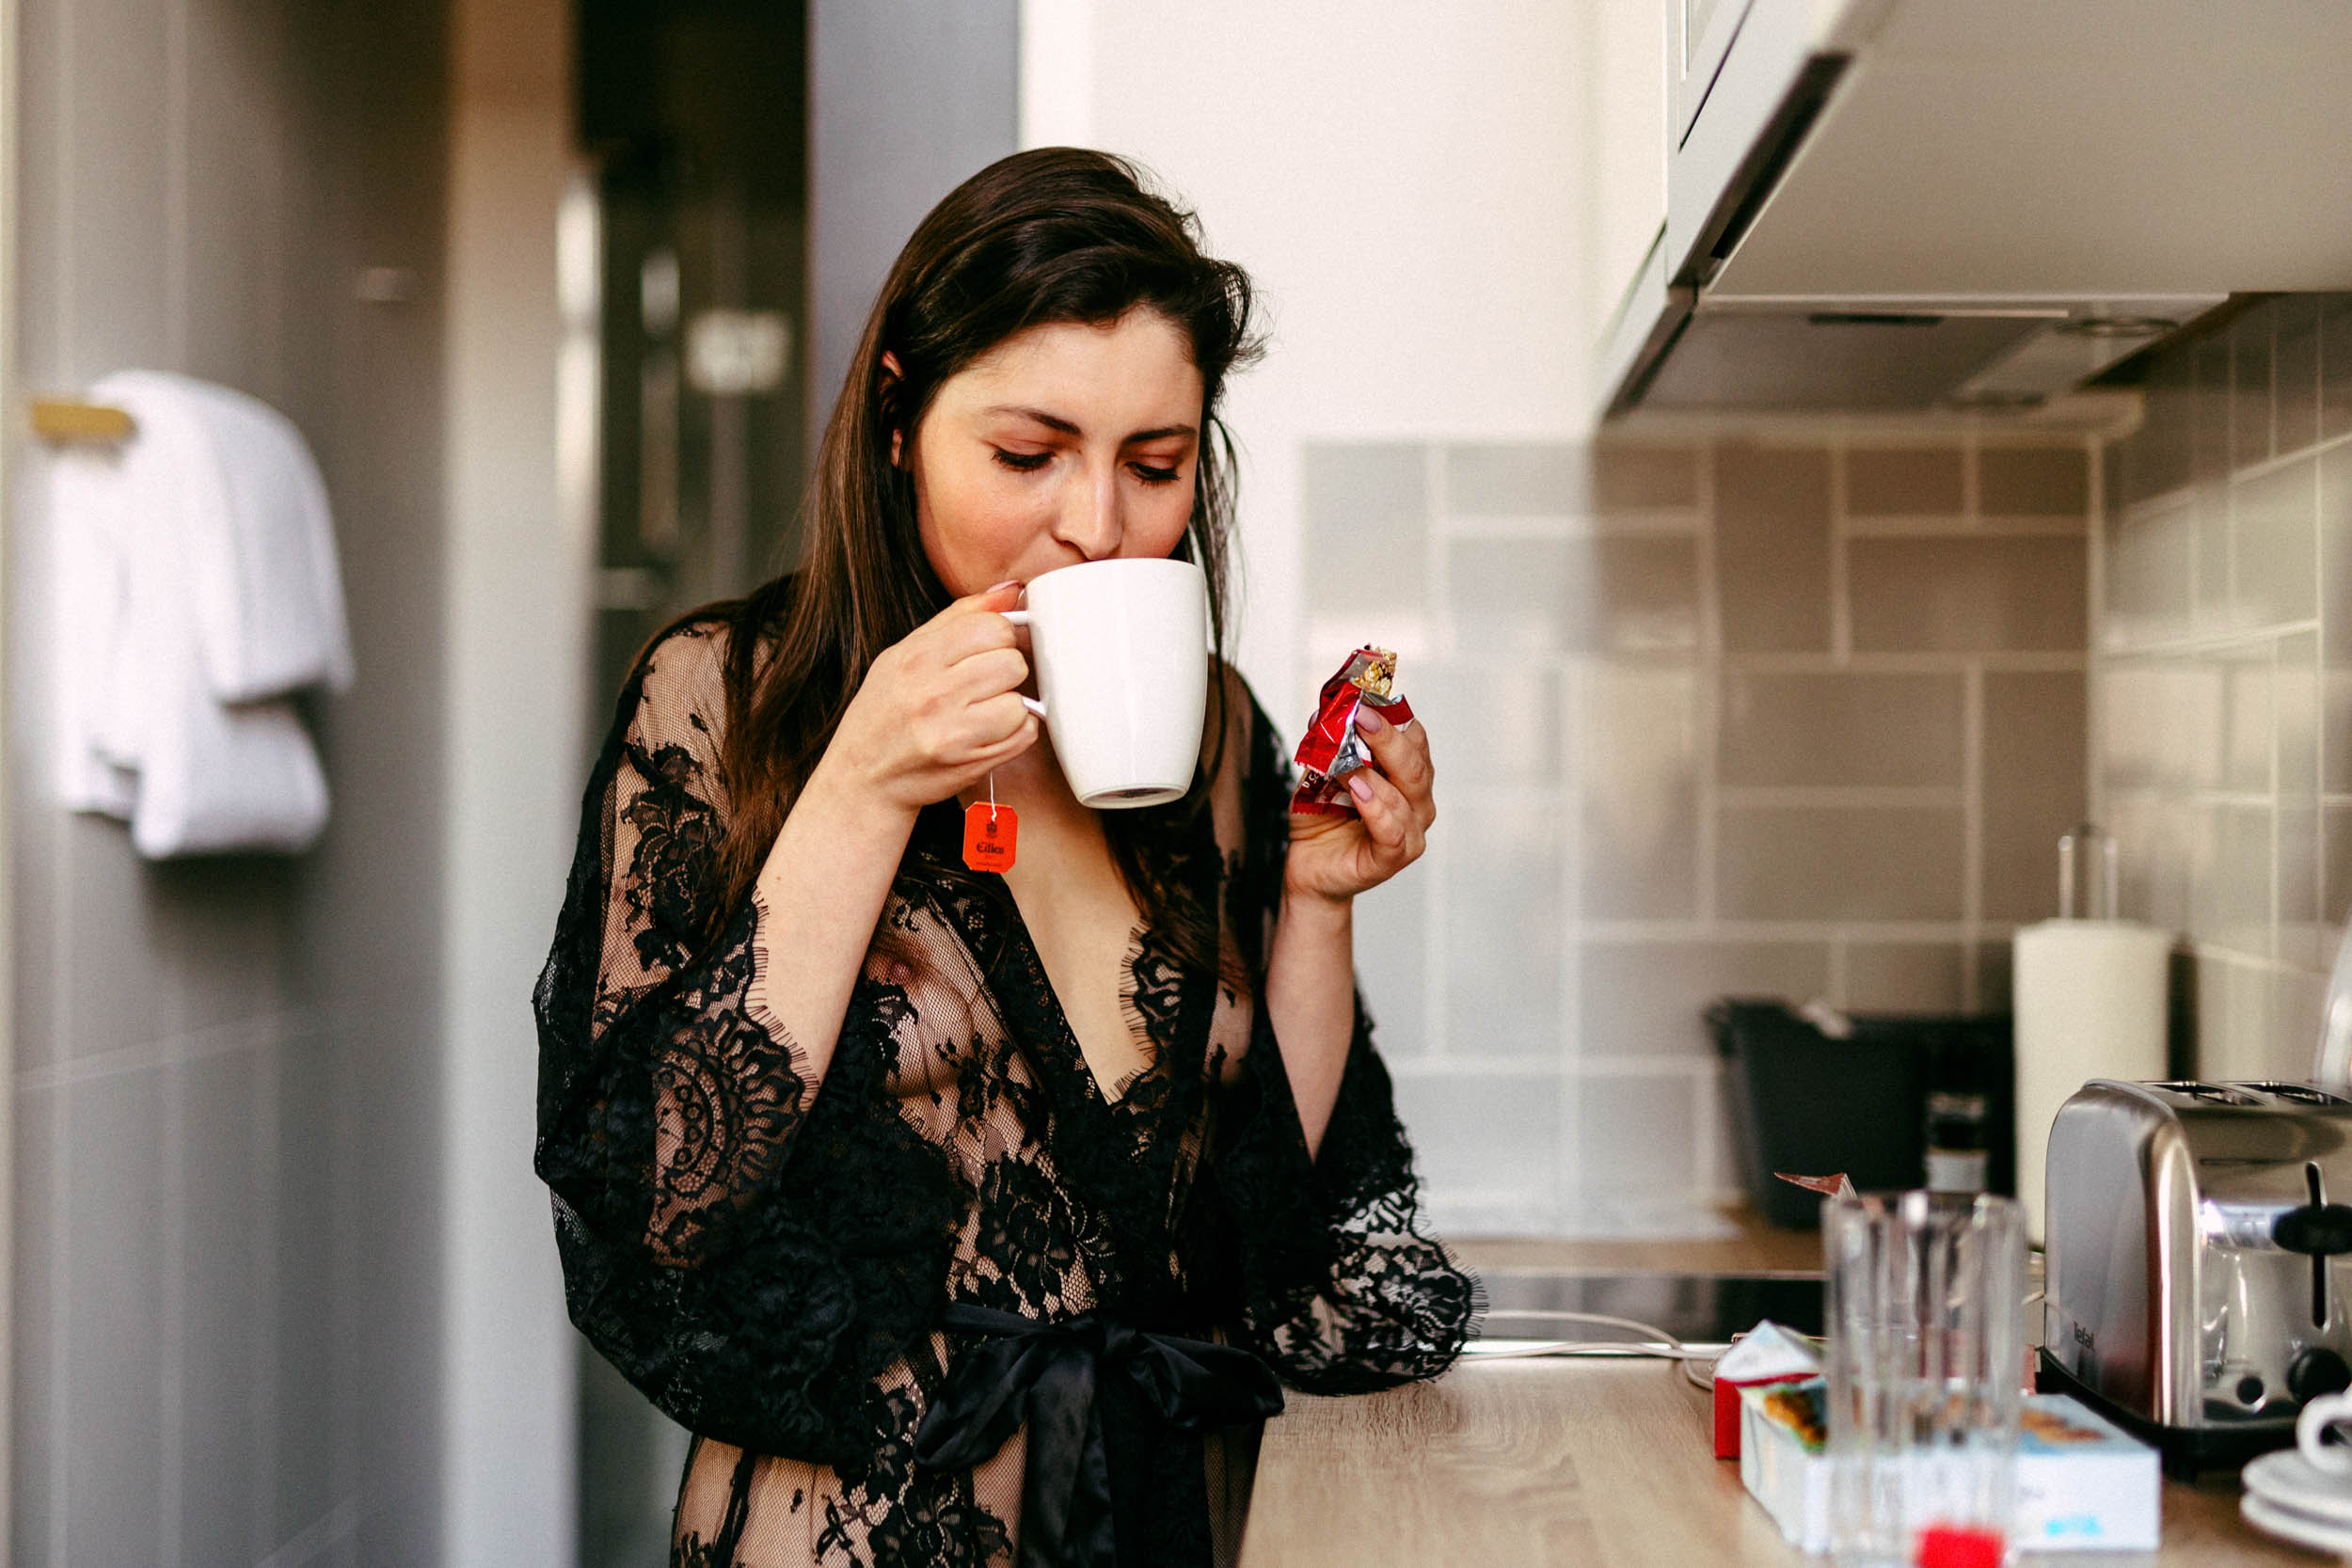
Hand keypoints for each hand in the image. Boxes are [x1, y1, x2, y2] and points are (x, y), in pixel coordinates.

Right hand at [817, 583, 1040, 813]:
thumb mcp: (905, 654)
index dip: (999, 637)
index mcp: (918, 658)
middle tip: (985, 684)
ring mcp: (953, 732)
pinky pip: (1024, 734)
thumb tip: (1011, 591)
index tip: (987, 650)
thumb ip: (959, 618)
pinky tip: (990, 731)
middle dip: (1006, 671)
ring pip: (1020, 701)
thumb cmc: (884, 713)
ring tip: (984, 710)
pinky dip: (1016, 732)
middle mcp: (934, 694)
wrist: (861, 777)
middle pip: (1012, 662)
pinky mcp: (970, 763)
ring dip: (1011, 704)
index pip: (992, 627)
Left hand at [1283, 706, 1434, 903]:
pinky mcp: (1392, 859)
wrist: (1307, 866)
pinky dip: (1376, 808)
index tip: (1364, 699)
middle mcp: (1417, 803)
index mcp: (1406, 777)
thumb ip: (1328, 748)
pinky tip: (1359, 790)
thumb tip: (1325, 713)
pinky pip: (1391, 831)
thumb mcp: (1320, 774)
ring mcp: (1409, 833)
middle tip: (1360, 717)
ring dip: (1373, 773)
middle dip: (1388, 737)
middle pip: (1415, 765)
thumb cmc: (1320, 818)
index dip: (1393, 717)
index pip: (1414, 740)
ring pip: (1404, 797)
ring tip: (1344, 762)